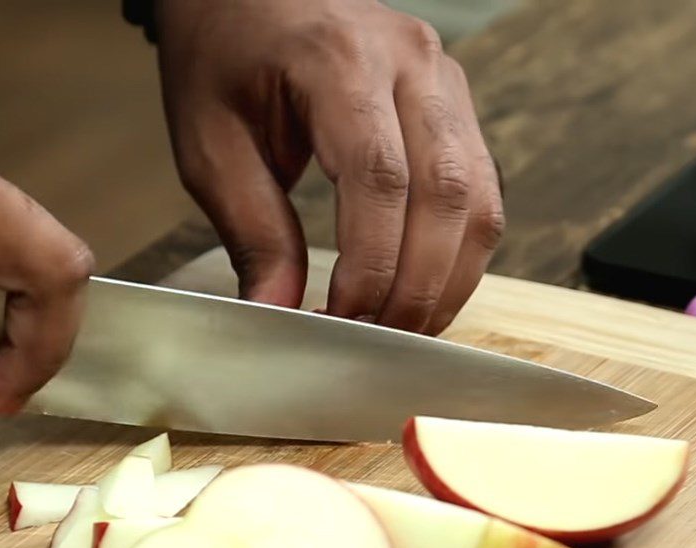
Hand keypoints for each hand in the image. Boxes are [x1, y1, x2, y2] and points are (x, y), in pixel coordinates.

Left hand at [155, 0, 503, 333]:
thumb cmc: (225, 57)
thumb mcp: (214, 147)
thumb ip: (253, 232)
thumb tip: (279, 312)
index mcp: (339, 62)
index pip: (379, 180)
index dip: (371, 266)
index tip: (343, 322)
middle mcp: (411, 65)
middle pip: (446, 194)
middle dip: (418, 286)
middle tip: (380, 342)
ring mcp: (444, 82)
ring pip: (479, 198)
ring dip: (450, 278)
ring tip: (407, 327)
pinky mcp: (455, 107)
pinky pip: (481, 190)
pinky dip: (460, 252)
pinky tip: (427, 286)